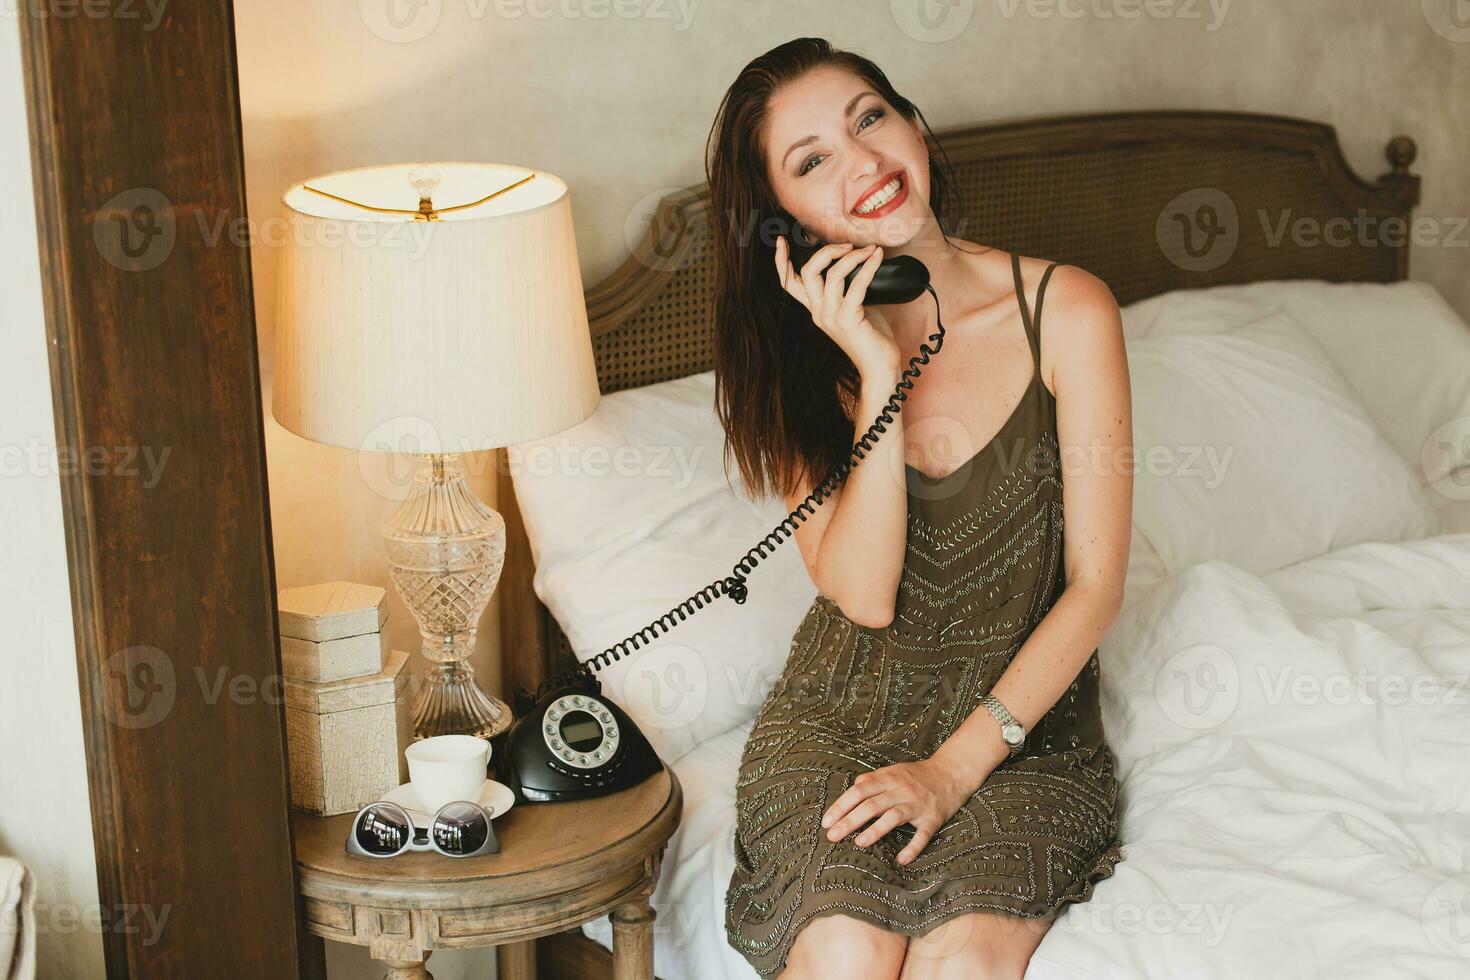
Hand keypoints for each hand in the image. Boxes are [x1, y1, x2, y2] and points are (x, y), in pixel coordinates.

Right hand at [776, 236, 899, 376]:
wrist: (879, 366)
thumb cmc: (870, 336)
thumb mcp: (852, 308)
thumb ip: (846, 289)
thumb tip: (857, 262)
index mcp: (815, 309)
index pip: (788, 283)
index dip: (780, 261)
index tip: (781, 241)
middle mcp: (818, 312)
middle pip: (808, 272)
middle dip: (826, 251)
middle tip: (847, 245)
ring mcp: (831, 317)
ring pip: (833, 274)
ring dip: (854, 256)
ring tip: (870, 250)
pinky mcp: (847, 319)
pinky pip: (856, 284)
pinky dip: (869, 267)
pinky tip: (878, 258)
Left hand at [820, 756, 987, 865]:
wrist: (952, 772)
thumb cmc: (918, 774)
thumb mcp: (894, 770)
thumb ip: (873, 778)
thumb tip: (853, 786)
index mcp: (889, 779)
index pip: (859, 791)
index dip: (841, 806)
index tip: (826, 821)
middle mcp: (901, 790)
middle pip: (871, 805)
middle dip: (849, 821)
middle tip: (832, 836)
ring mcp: (917, 804)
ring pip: (893, 817)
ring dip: (875, 831)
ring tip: (858, 843)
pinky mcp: (933, 818)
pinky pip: (922, 835)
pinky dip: (913, 848)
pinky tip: (902, 860)